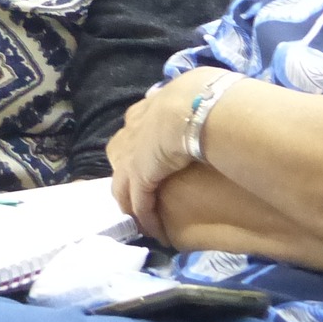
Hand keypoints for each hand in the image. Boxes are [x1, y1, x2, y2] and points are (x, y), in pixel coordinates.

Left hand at [106, 72, 218, 240]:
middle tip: (139, 191)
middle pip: (119, 158)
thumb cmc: (201, 97)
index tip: (149, 159)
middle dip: (126, 175)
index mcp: (144, 111)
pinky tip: (154, 230)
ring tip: (142, 219)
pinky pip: (139, 204)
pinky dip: (146, 218)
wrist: (193, 108)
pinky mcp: (139, 178)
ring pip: (123, 187)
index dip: (139, 147)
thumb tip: (203, 96)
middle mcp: (131, 133)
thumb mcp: (194, 92)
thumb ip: (191, 99)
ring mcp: (131, 157)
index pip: (134, 131)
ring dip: (132, 204)